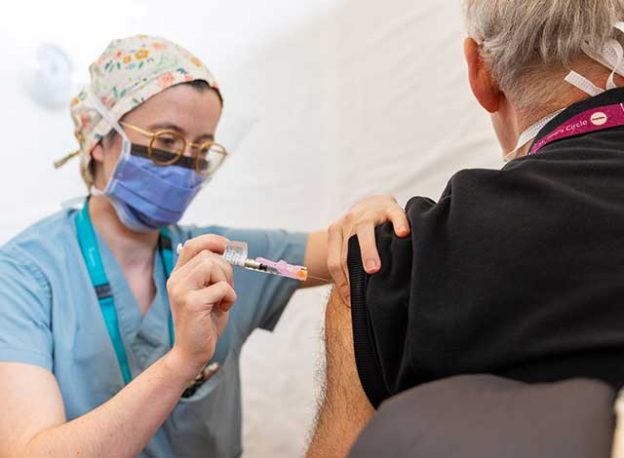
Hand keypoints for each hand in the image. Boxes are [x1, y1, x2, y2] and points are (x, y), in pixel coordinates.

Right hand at [167, 235, 236, 376]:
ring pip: (214, 266)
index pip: (192, 245)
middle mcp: (176, 280)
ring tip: (222, 300)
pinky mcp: (191, 303)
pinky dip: (230, 297)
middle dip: (226, 269)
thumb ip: (215, 273)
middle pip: (208, 255)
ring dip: (227, 282)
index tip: (228, 246)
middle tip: (225, 289)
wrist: (192, 352)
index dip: (212, 240)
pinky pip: (221, 287)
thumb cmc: (204, 322)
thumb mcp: (209, 292)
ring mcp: (181, 290)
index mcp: (179, 275)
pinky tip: (223, 308)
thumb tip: (231, 252)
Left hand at [327, 195, 409, 302]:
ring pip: (365, 231)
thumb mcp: (350, 243)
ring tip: (374, 268)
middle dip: (352, 268)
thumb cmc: (362, 231)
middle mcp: (349, 221)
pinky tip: (403, 233)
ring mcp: (369, 213)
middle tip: (358, 288)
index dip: (341, 282)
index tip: (351, 301)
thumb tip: (353, 300)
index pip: (334, 261)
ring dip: (368, 251)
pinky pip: (394, 214)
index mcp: (336, 232)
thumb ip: (349, 264)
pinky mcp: (389, 206)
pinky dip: (399, 223)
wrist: (374, 203)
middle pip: (347, 247)